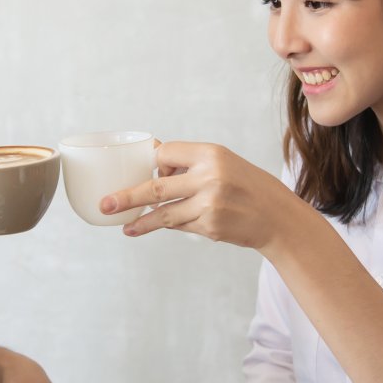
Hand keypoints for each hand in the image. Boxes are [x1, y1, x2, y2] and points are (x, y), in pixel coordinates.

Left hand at [99, 141, 299, 249]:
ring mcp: (210, 204)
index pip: (164, 153)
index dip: (154, 162)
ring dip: (140, 221)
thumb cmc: (247, 185)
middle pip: (156, 186)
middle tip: (106, 204)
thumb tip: (153, 155)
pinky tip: (147, 228)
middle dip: (127, 196)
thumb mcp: (223, 161)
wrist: (277, 216)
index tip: (147, 169)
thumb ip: (190, 161)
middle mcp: (209, 177)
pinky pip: (179, 225)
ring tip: (123, 224)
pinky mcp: (210, 227)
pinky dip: (165, 225)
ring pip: (163, 213)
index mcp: (210, 154)